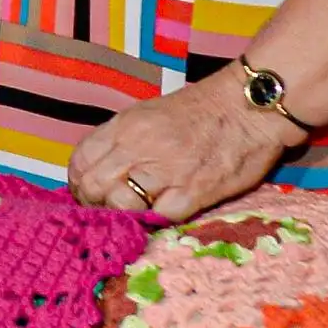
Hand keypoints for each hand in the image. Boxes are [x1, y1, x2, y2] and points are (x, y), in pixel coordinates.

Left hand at [66, 75, 294, 224]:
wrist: (248, 106)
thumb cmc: (200, 111)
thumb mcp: (149, 114)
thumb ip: (122, 141)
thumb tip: (98, 172)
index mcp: (126, 125)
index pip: (80, 161)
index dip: (79, 182)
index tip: (89, 192)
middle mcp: (140, 146)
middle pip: (93, 186)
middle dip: (95, 204)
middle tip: (109, 210)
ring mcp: (167, 170)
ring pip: (120, 204)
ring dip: (124, 215)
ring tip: (136, 214)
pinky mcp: (194, 191)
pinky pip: (160, 217)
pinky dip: (157, 221)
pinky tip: (163, 213)